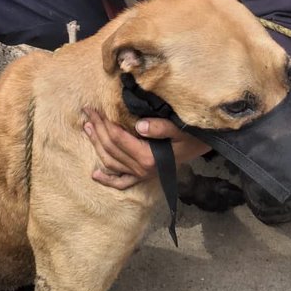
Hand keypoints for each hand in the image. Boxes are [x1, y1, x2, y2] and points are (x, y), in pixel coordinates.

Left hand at [84, 108, 210, 189]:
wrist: (203, 148)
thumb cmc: (192, 136)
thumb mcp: (180, 129)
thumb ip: (161, 127)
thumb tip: (139, 125)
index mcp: (148, 157)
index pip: (117, 138)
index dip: (103, 123)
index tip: (94, 109)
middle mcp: (141, 169)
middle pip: (111, 148)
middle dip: (97, 129)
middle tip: (87, 113)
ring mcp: (141, 175)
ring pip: (111, 162)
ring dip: (96, 146)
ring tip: (87, 129)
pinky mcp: (143, 177)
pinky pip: (122, 182)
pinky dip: (108, 180)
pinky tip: (95, 175)